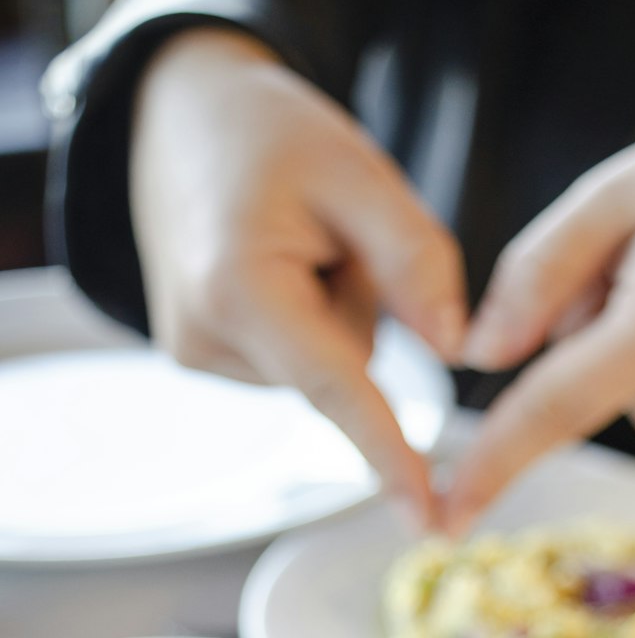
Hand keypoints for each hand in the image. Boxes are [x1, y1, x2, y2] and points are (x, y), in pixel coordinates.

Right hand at [130, 29, 466, 521]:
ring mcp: (197, 357)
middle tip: (322, 228)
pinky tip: (272, 266)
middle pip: (345, 369)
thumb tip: (456, 351)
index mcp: (240, 286)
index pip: (336, 387)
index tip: (427, 518)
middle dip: (361, 307)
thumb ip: (417, 258)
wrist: (176, 119)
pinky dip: (308, 322)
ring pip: (325, 370)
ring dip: (334, 312)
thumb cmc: (269, 135)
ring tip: (288, 241)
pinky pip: (298, 365)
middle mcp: (206, 338)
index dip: (389, 454)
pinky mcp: (203, 362)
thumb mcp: (358, 170)